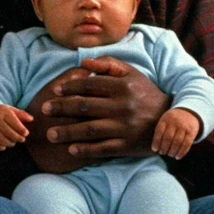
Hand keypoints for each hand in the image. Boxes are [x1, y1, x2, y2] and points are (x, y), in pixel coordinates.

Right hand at [0, 104, 33, 150]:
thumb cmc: (2, 113)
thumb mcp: (11, 110)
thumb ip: (21, 114)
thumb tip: (31, 119)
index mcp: (3, 112)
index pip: (13, 122)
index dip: (21, 129)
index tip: (26, 133)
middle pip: (7, 131)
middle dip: (16, 137)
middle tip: (22, 139)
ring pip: (0, 138)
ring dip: (9, 143)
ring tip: (13, 142)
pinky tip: (4, 147)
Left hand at [25, 58, 170, 171]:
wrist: (169, 120)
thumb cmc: (144, 92)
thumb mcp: (131, 73)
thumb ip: (107, 64)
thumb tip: (83, 63)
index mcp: (122, 86)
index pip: (88, 85)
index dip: (68, 87)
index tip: (54, 91)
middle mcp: (123, 106)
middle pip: (85, 107)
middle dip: (61, 109)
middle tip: (43, 110)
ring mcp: (125, 127)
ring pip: (90, 129)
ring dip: (67, 132)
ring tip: (50, 134)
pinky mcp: (127, 146)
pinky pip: (103, 149)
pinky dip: (86, 150)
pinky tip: (70, 150)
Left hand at [152, 107, 199, 159]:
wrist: (189, 113)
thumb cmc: (172, 121)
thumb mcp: (164, 120)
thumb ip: (160, 131)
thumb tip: (155, 148)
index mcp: (165, 119)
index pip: (159, 131)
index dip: (156, 142)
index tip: (155, 150)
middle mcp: (175, 122)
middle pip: (168, 138)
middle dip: (164, 148)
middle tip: (162, 153)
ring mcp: (184, 127)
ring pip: (177, 142)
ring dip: (172, 151)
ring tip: (170, 155)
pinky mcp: (191, 132)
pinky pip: (186, 144)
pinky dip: (181, 152)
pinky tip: (177, 157)